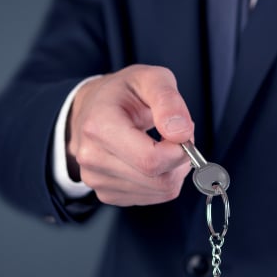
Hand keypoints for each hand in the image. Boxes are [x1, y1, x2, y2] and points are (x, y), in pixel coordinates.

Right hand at [65, 65, 194, 205]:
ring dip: (173, 170)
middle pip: (158, 179)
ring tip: (161, 145)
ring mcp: (97, 179)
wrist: (94, 108)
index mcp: (99, 125)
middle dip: (179, 160)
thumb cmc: (124, 93)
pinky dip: (162, 181)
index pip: (151, 159)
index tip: (183, 133)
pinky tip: (151, 160)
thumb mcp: (151, 79)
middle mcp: (92, 157)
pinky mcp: (106, 193)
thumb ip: (168, 100)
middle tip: (175, 137)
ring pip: (160, 191)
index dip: (180, 151)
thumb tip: (181, 133)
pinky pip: (152, 197)